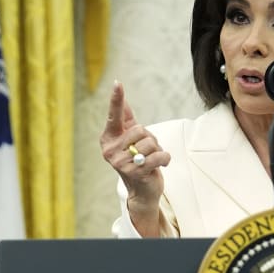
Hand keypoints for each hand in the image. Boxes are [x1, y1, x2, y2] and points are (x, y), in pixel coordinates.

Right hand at [99, 81, 170, 235]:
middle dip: (150, 138)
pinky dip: (165, 158)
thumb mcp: (130, 138)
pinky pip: (159, 156)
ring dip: (157, 149)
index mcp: (108, 139)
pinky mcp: (136, 173)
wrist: (142, 190)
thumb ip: (126, 119)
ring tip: (151, 159)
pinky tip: (160, 165)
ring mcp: (121, 164)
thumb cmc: (137, 160)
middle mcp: (110, 151)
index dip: (116, 99)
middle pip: (140, 129)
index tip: (117, 83)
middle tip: (146, 151)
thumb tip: (122, 96)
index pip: (114, 116)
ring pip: (150, 142)